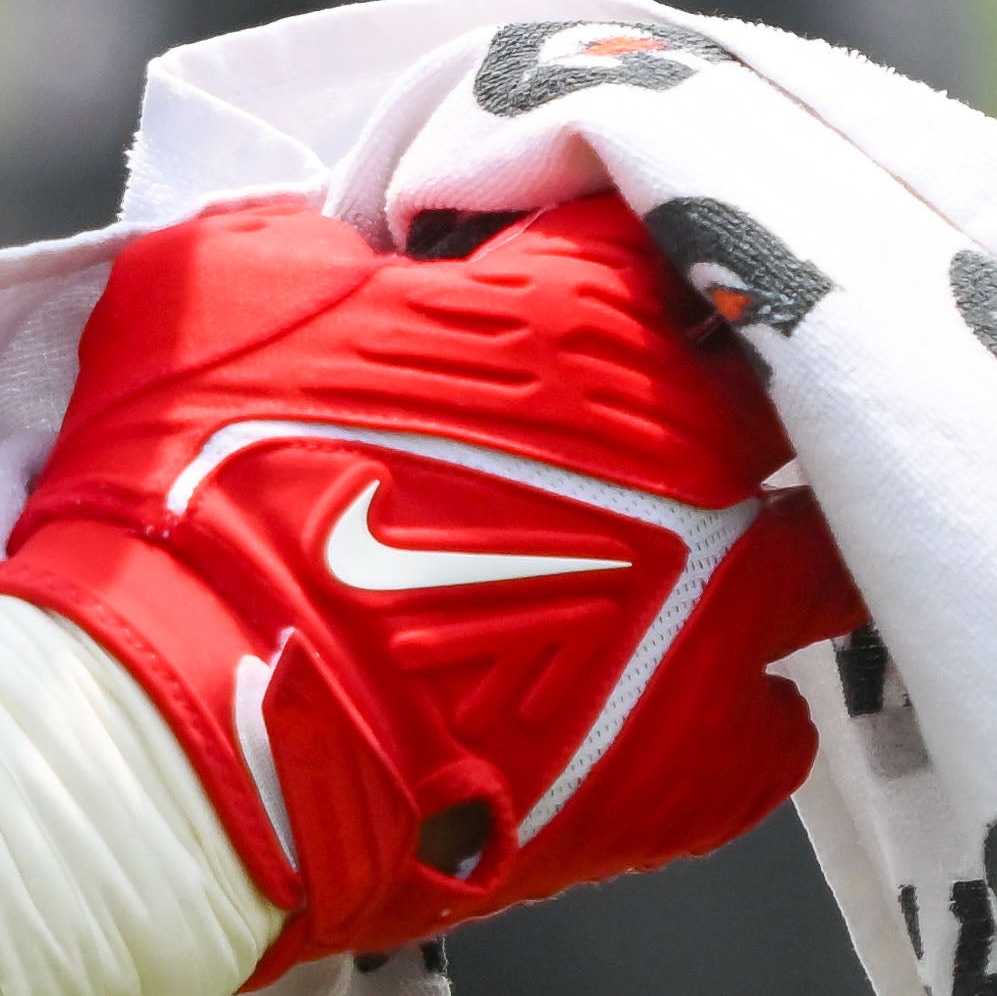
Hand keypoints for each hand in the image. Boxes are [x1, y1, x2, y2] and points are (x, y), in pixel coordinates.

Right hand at [0, 193, 864, 978]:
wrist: (176, 733)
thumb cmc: (189, 488)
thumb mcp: (232, 278)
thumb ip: (335, 242)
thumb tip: (359, 254)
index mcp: (591, 311)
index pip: (669, 224)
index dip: (610, 244)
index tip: (562, 268)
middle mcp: (688, 454)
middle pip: (786, 392)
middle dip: (727, 391)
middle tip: (651, 412)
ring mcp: (705, 619)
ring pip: (820, 556)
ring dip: (761, 545)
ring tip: (690, 556)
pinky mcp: (683, 771)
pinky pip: (775, 727)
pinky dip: (731, 708)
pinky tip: (664, 688)